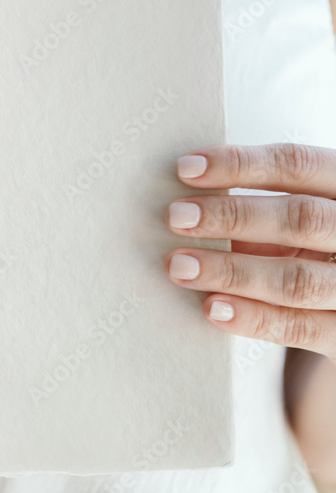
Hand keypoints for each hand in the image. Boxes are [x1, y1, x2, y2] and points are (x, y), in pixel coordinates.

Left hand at [164, 143, 335, 358]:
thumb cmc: (316, 252)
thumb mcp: (302, 221)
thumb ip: (264, 213)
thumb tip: (190, 208)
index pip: (300, 165)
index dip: (242, 164)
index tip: (186, 168)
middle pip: (301, 218)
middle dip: (232, 216)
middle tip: (177, 217)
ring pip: (297, 278)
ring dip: (232, 271)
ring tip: (180, 266)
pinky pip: (299, 328)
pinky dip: (252, 317)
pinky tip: (212, 307)